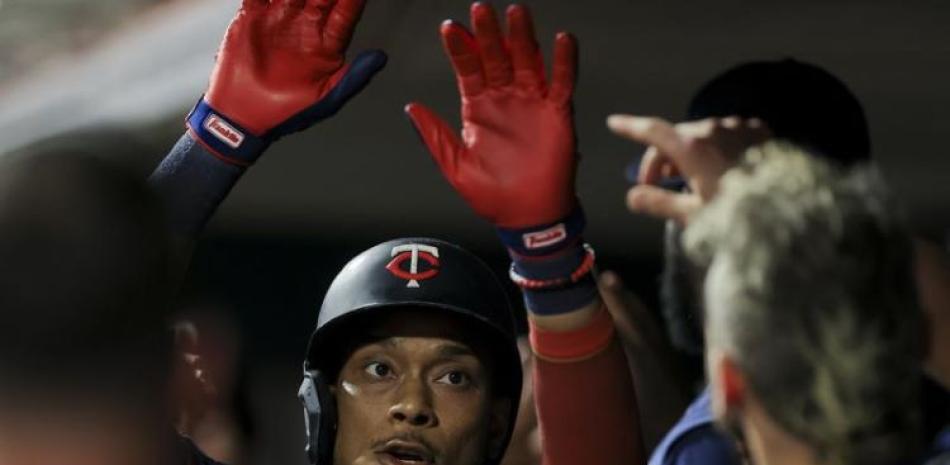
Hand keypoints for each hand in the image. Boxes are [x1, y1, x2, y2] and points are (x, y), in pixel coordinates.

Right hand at [192, 0, 386, 163]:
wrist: (243, 117)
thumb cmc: (288, 113)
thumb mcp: (326, 99)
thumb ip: (355, 77)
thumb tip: (381, 57)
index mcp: (326, 44)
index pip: (344, 15)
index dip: (352, 1)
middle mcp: (305, 26)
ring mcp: (280, 19)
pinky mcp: (252, 17)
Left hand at [405, 3, 577, 228]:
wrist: (527, 217)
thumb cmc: (492, 196)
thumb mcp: (455, 166)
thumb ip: (435, 135)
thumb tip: (412, 109)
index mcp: (478, 109)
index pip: (467, 69)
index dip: (459, 48)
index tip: (450, 28)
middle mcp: (504, 99)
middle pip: (496, 57)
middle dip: (488, 33)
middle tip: (481, 9)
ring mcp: (531, 103)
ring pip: (527, 62)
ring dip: (522, 38)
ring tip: (517, 14)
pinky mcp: (557, 114)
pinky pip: (561, 83)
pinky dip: (564, 62)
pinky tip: (561, 41)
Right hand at [607, 115, 770, 224]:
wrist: (789, 211)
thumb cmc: (737, 216)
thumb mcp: (692, 214)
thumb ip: (658, 202)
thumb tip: (632, 196)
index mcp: (691, 148)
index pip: (652, 131)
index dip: (630, 127)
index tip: (614, 123)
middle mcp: (712, 129)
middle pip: (675, 138)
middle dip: (662, 159)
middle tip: (656, 184)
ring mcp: (736, 127)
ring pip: (702, 135)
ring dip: (691, 152)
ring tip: (694, 179)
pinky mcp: (757, 131)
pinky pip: (729, 133)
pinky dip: (719, 146)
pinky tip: (724, 166)